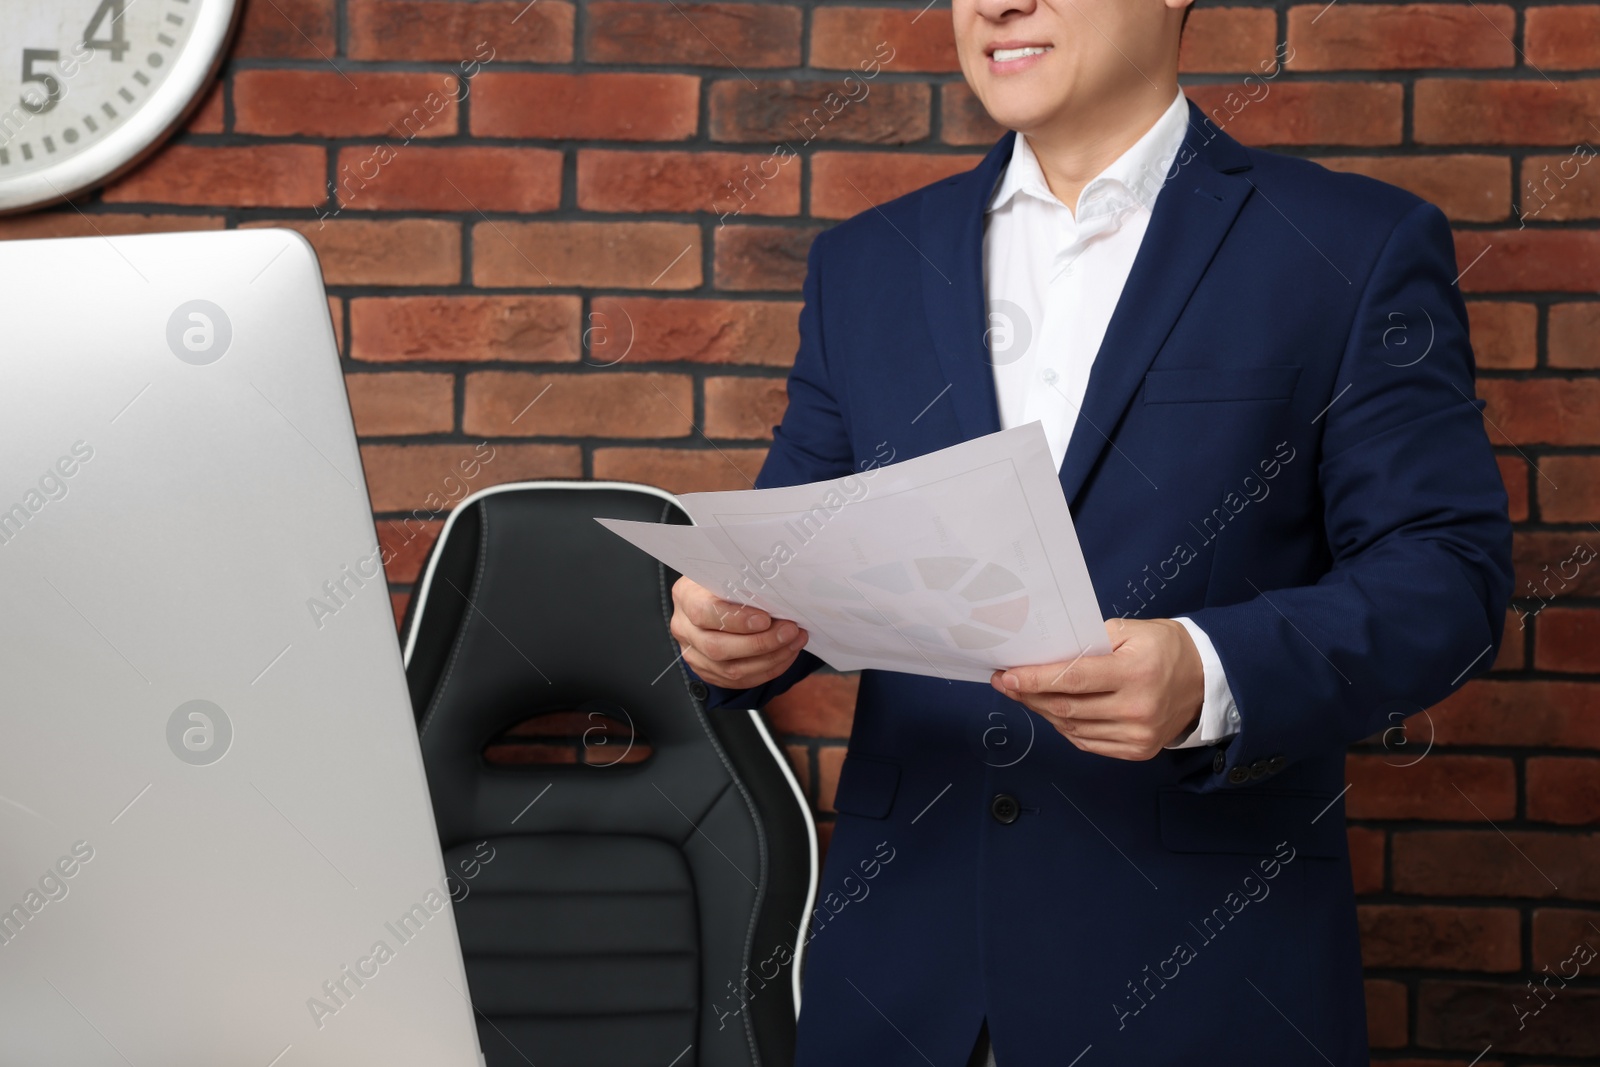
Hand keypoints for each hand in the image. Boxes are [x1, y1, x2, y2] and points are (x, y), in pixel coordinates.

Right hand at [669, 576, 809, 689]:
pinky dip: (767, 670)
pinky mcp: (708, 672)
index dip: (736, 620)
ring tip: (794, 642)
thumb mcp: (727, 571)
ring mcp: (694, 654)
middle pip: (717, 647)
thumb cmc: (724, 580)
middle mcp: (684, 628)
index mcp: (685, 597)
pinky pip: (739, 680)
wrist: (712, 595)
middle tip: (790, 631)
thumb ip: (744, 582)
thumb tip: (777, 593)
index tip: (765, 619)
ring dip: (770, 659)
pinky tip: (785, 655)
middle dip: (760, 643)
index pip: (704, 613)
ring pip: (730, 670)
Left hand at [990, 618, 1204, 760]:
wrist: (1206, 680)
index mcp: (1135, 673)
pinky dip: (1065, 727)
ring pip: (1073, 728)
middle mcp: (1137, 709)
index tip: (1008, 675)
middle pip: (1067, 707)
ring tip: (1025, 695)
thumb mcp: (1132, 630)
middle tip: (1006, 683)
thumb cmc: (1165, 649)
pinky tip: (1052, 711)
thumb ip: (1090, 640)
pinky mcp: (1137, 751)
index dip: (1035, 679)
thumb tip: (1047, 654)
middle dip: (1029, 695)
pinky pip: (1087, 742)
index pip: (1073, 679)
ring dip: (1043, 712)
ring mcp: (1137, 735)